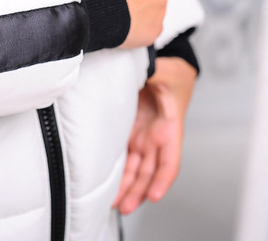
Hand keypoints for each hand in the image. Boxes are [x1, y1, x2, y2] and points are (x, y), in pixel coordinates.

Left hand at [113, 57, 196, 214]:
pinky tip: (107, 184)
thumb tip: (143, 68)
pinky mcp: (128, 132)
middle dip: (138, 192)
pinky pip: (123, 157)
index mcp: (169, 127)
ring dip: (126, 188)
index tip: (155, 196)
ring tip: (113, 205)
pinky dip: (118, 172)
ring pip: (135, 169)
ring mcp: (141, 136)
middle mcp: (155, 137)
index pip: (169, 161)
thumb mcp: (163, 69)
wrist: (161, 66)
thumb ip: (152, 71)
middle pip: (148, 172)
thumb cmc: (170, 71)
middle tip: (123, 208)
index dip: (162, 180)